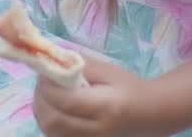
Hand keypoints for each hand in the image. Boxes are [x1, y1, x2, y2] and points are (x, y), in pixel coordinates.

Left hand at [33, 57, 155, 136]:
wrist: (150, 114)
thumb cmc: (129, 87)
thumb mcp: (107, 70)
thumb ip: (79, 65)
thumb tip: (52, 61)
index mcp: (105, 107)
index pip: (66, 101)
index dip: (48, 87)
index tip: (44, 71)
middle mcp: (97, 130)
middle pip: (54, 122)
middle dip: (41, 100)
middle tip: (42, 82)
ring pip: (52, 133)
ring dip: (42, 112)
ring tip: (46, 95)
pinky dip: (48, 123)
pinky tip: (53, 109)